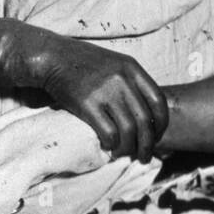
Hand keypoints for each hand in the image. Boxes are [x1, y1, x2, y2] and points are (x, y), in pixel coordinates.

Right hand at [0, 18, 169, 161]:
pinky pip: (108, 133)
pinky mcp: (87, 104)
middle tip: (144, 156)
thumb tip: (147, 111)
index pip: (158, 100)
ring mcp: (105, 91)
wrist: (52, 57)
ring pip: (128, 130)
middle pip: (145, 120)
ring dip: (129, 148)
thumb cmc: (83, 63)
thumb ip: (131, 82)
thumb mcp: (113, 63)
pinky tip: (108, 146)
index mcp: (132, 68)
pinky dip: (112, 144)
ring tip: (125, 154)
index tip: (157, 135)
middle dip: (148, 143)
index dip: (161, 123)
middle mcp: (122, 79)